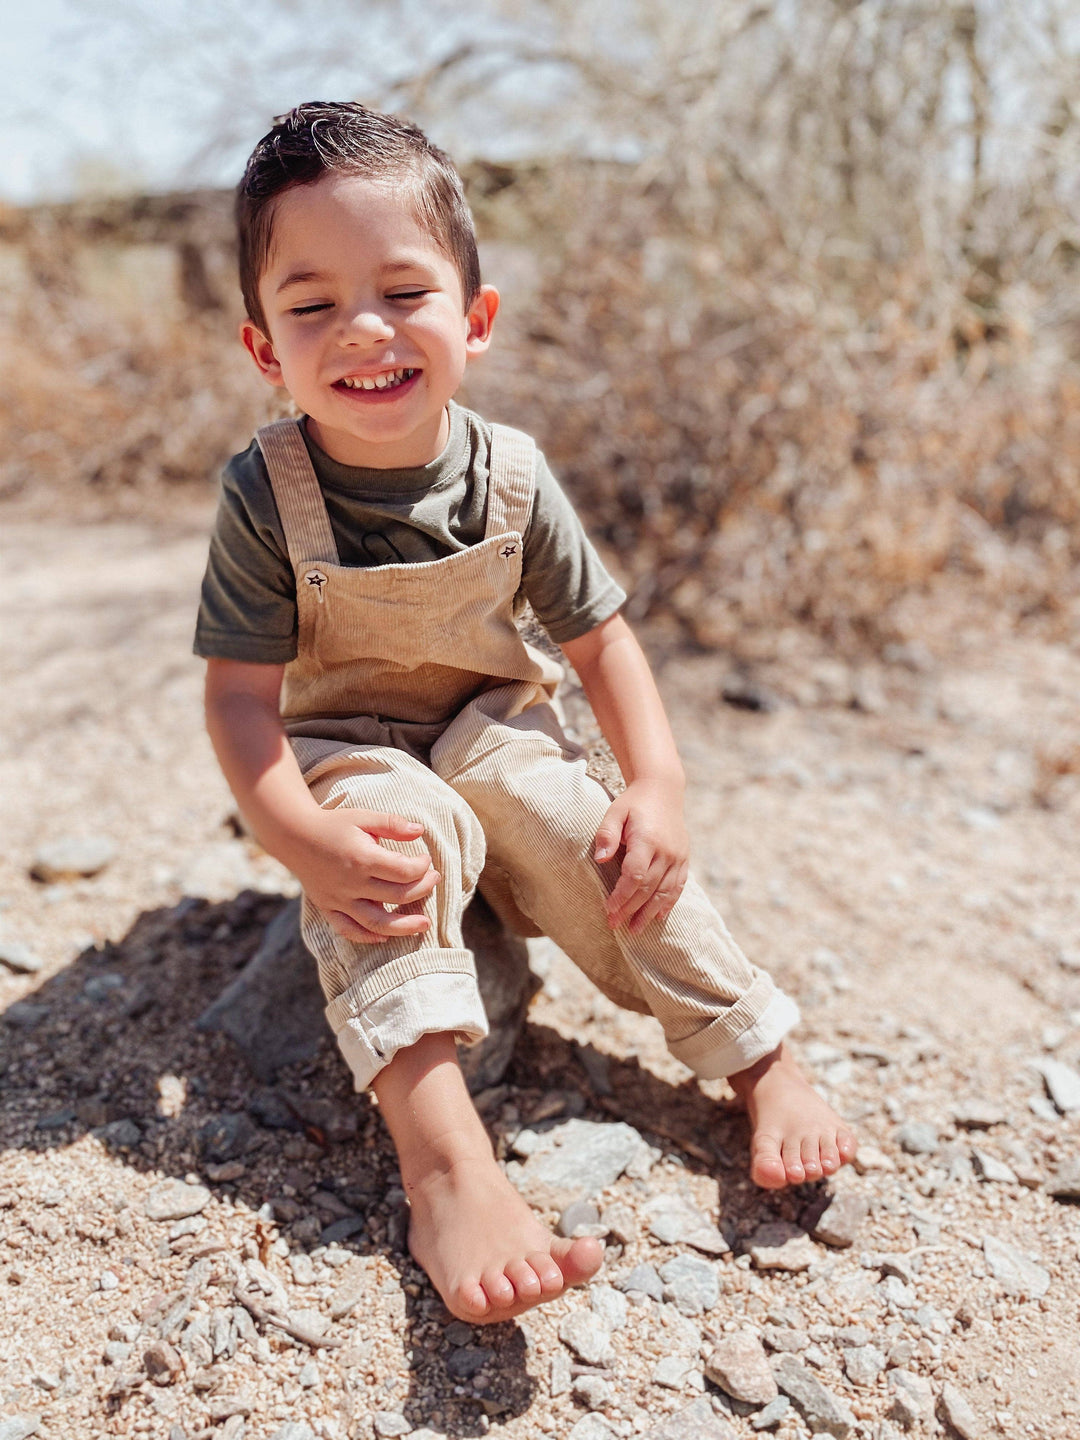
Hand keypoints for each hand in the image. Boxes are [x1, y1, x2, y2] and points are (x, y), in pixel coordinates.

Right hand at [292, 808, 439, 944]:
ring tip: (424, 925)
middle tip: (434, 880)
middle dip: (423, 889)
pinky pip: (348, 930)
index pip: (404, 871)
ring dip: (404, 927)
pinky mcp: (328, 908)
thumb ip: (392, 824)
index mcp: (363, 858)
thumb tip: (420, 831)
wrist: (294, 835)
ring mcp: (339, 899)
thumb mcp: (364, 816)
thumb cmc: (334, 824)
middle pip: (397, 896)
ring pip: (376, 923)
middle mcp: (352, 883)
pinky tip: (384, 937)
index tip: (426, 860)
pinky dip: (366, 937)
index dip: (423, 867)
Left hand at [594, 779, 688, 933]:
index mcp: (647, 840)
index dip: (622, 895)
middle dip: (631, 909)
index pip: (634, 875)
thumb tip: (600, 859)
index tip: (608, 909)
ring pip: (664, 891)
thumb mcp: (614, 812)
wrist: (663, 789)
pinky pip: (678, 885)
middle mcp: (666, 851)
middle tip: (615, 925)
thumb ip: (606, 835)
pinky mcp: (684, 858)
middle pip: (648, 888)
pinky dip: (669, 903)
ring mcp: (678, 856)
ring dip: (649, 912)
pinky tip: (658, 917)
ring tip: (635, 929)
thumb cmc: (633, 803)